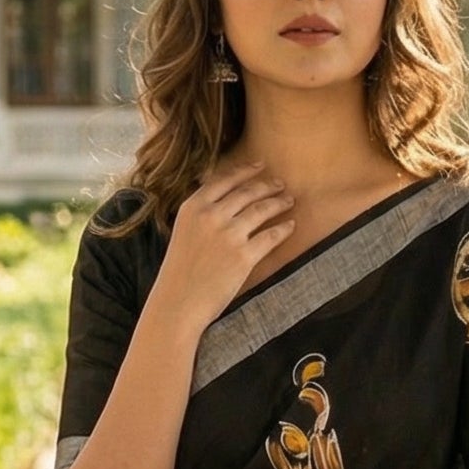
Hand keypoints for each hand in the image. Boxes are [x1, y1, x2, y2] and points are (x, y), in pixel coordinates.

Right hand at [154, 164, 294, 330]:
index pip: (224, 180)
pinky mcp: (244, 256)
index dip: (245, 171)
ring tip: (288, 201)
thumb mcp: (183, 231)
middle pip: (247, 192)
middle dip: (267, 185)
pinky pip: (271, 236)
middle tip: (280, 184)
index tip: (259, 166)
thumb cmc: (179, 272)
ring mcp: (229, 235)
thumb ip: (201, 213)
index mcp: (193, 207)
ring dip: (279, 202)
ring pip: (262, 210)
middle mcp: (211, 216)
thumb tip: (225, 200)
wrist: (178, 303)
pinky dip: (283, 229)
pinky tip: (290, 225)